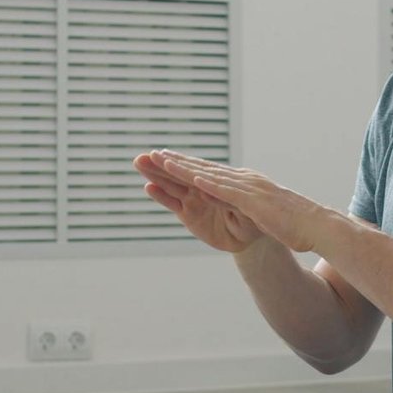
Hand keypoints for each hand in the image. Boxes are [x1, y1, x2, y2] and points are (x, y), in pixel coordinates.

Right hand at [135, 150, 264, 252]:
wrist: (249, 237)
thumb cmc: (252, 221)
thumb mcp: (246, 212)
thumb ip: (227, 201)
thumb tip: (206, 190)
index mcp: (218, 183)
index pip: (196, 172)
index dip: (180, 164)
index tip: (165, 155)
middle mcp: (203, 188)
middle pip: (179, 174)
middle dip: (160, 165)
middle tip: (143, 156)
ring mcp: (194, 200)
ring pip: (172, 185)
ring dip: (155, 175)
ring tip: (139, 163)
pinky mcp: (189, 214)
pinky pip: (173, 203)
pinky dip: (161, 196)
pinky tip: (149, 187)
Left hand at [152, 150, 334, 253]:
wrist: (317, 226)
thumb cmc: (292, 224)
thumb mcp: (263, 213)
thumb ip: (248, 206)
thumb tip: (240, 206)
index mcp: (246, 183)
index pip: (210, 172)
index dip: (186, 165)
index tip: (165, 159)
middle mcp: (245, 180)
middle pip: (204, 169)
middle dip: (176, 161)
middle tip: (151, 154)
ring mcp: (249, 189)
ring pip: (210, 176)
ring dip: (185, 168)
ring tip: (161, 161)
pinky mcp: (254, 201)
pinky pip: (227, 192)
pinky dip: (209, 185)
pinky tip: (191, 179)